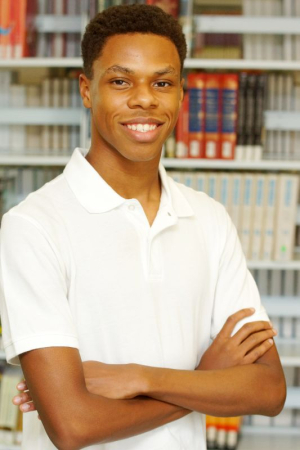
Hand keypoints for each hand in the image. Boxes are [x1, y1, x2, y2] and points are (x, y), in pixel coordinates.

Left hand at [13, 361, 144, 412]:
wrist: (136, 379)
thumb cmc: (119, 378)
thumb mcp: (101, 371)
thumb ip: (88, 374)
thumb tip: (77, 378)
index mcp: (83, 369)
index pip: (57, 375)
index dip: (40, 381)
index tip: (23, 384)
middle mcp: (80, 375)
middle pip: (53, 383)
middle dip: (33, 390)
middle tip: (17, 395)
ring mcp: (84, 385)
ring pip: (56, 392)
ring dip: (38, 399)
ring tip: (22, 404)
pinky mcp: (90, 394)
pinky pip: (67, 402)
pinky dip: (53, 407)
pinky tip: (42, 413)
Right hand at [197, 308, 275, 370]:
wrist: (206, 382)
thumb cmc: (208, 365)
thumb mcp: (212, 348)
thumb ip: (222, 339)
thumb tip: (233, 332)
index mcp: (220, 339)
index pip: (232, 320)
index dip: (242, 312)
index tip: (252, 309)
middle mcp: (229, 345)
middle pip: (248, 328)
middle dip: (260, 324)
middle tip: (268, 323)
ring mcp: (236, 355)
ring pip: (255, 339)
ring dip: (266, 333)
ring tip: (272, 331)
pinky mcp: (242, 365)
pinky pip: (257, 352)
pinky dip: (265, 346)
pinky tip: (269, 342)